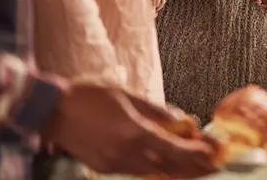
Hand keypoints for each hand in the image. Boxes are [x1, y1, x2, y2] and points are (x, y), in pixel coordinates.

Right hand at [43, 82, 218, 177]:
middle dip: (194, 166)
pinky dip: (157, 168)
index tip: (214, 152)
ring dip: (178, 169)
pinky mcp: (105, 167)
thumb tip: (181, 118)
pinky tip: (169, 165)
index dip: (197, 152)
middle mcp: (127, 153)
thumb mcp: (130, 96)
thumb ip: (157, 110)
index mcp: (135, 133)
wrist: (53, 111)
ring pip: (154, 170)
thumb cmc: (91, 96)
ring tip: (198, 166)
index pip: (175, 149)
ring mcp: (114, 163)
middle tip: (213, 164)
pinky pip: (138, 169)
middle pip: (168, 165)